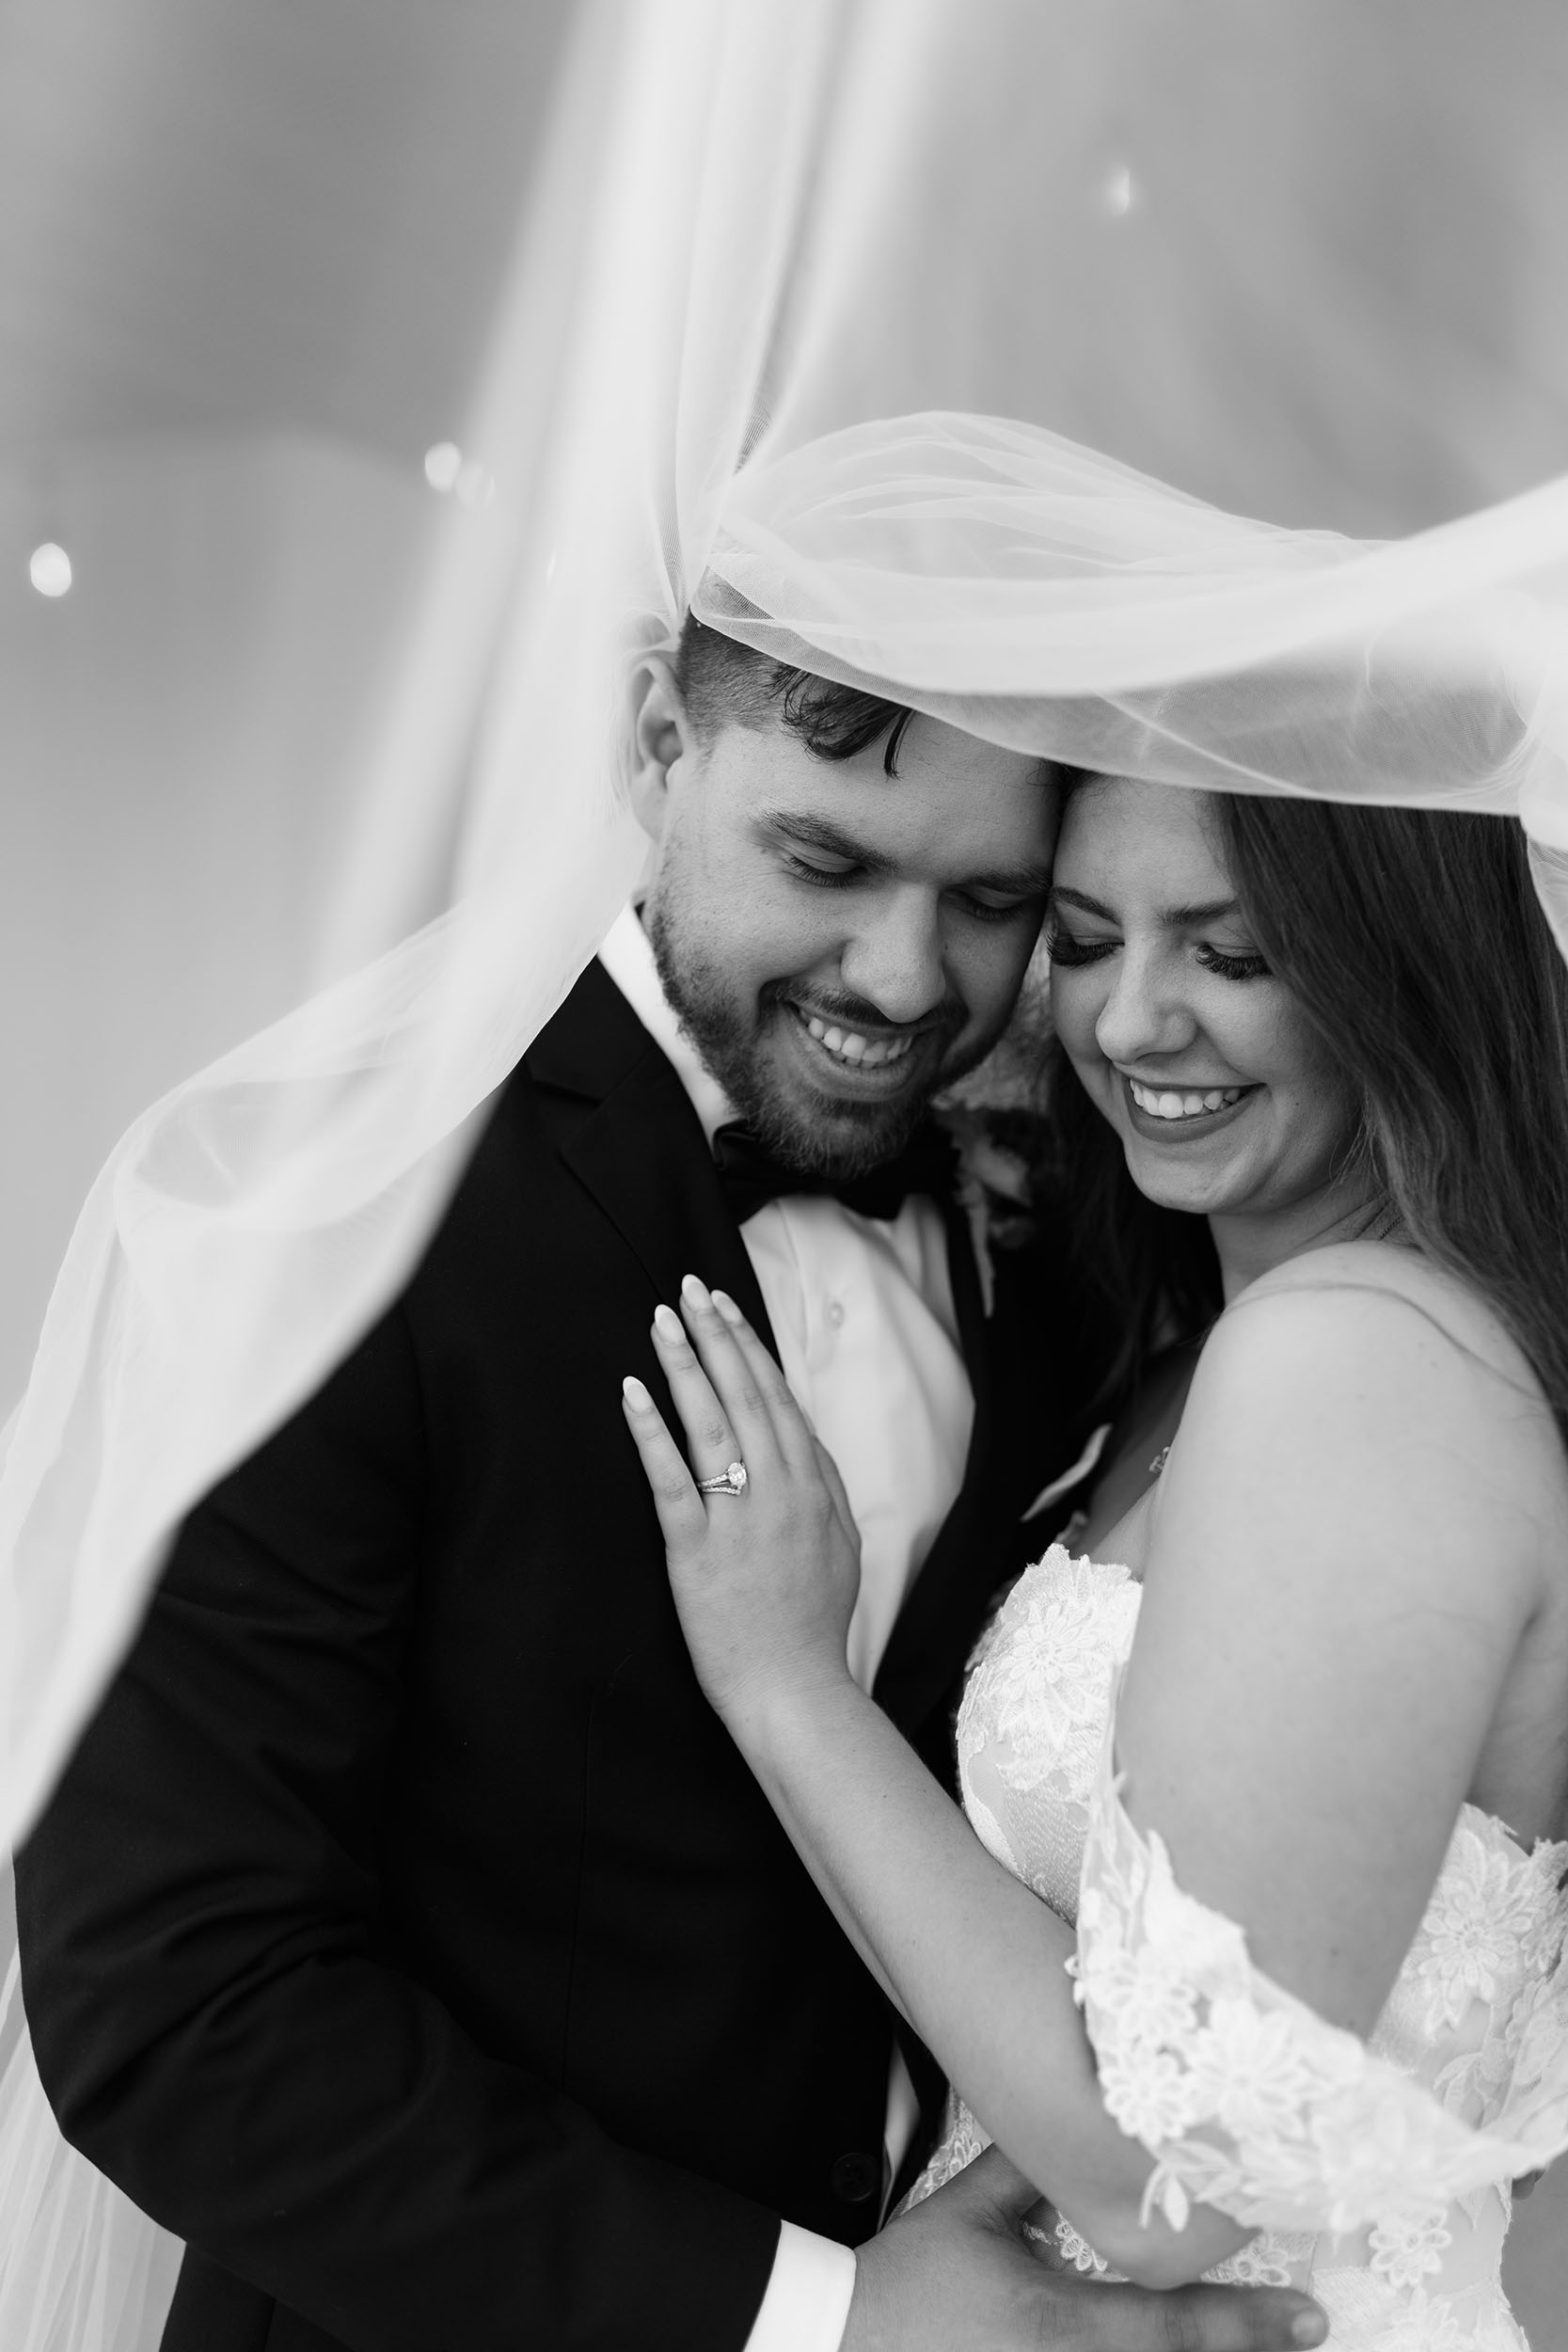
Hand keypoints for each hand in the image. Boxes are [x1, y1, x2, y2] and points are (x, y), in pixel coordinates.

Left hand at [621, 1274, 861, 1726]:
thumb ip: (825, 1490)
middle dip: (716, 1335)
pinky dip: (651, 1432)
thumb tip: (806, 1443)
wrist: (796, 1689)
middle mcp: (781, 1492)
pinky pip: (671, 1480)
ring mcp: (740, 1519)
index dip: (749, 1347)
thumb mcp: (842, 1548)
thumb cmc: (814, 1626)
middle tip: (689, 1287)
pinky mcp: (697, 1551)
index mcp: (813, 1488)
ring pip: (711, 1423)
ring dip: (685, 1365)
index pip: (778, 1399)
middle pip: (746, 1395)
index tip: (726, 1307)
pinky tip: (633, 1392)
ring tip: (661, 1320)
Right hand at [845, 2147, 1326, 2351]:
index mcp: (1058, 2320)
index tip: (1314, 2316)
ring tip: (1277, 2349)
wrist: (843, 2342)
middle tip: (1314, 2336)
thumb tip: (1095, 2118)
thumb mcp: (974, 2210)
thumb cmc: (914, 2280)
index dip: (1248, 2322)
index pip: (1173, 2325)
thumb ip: (1039, 2166)